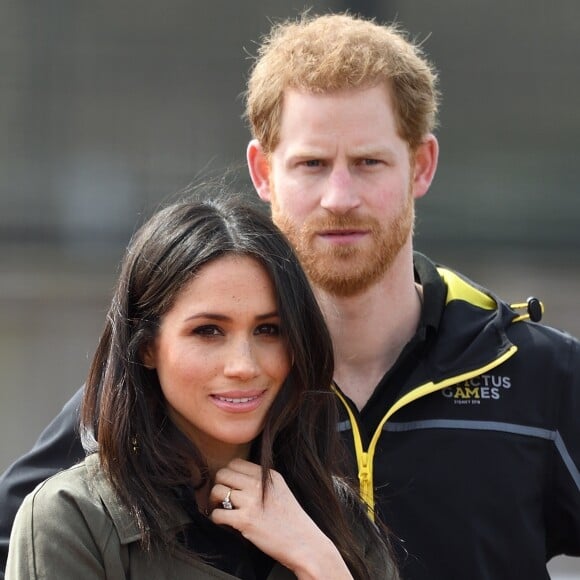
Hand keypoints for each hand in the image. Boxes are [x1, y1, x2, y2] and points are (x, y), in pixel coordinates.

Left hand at [209, 458, 352, 579]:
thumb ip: (263, 481)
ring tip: (221, 509)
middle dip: (219, 485)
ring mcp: (251, 502)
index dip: (228, 474)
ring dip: (214, 501)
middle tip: (221, 497)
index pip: (236, 463)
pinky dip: (216, 519)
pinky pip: (217, 514)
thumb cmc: (293, 520)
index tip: (229, 484)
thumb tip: (238, 479)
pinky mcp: (244, 521)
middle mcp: (258, 484)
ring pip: (217, 491)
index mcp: (268, 475)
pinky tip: (224, 523)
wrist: (304, 544)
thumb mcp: (281, 489)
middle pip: (223, 473)